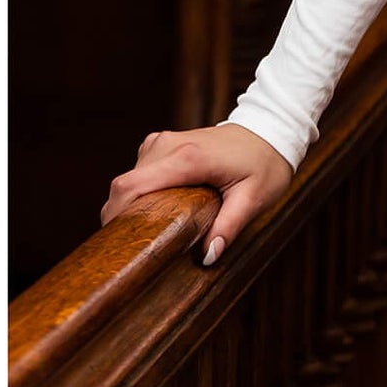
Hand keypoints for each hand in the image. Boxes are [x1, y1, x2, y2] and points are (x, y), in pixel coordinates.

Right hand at [100, 122, 294, 267]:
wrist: (270, 130)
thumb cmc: (265, 163)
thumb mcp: (255, 197)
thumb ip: (230, 226)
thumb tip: (208, 256)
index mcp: (188, 158)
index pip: (131, 187)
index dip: (116, 217)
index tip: (118, 245)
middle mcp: (168, 145)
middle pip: (124, 186)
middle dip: (123, 218)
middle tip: (139, 246)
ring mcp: (162, 141)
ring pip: (129, 180)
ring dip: (133, 206)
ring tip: (153, 230)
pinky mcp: (161, 144)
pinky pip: (138, 172)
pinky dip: (141, 193)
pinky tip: (159, 209)